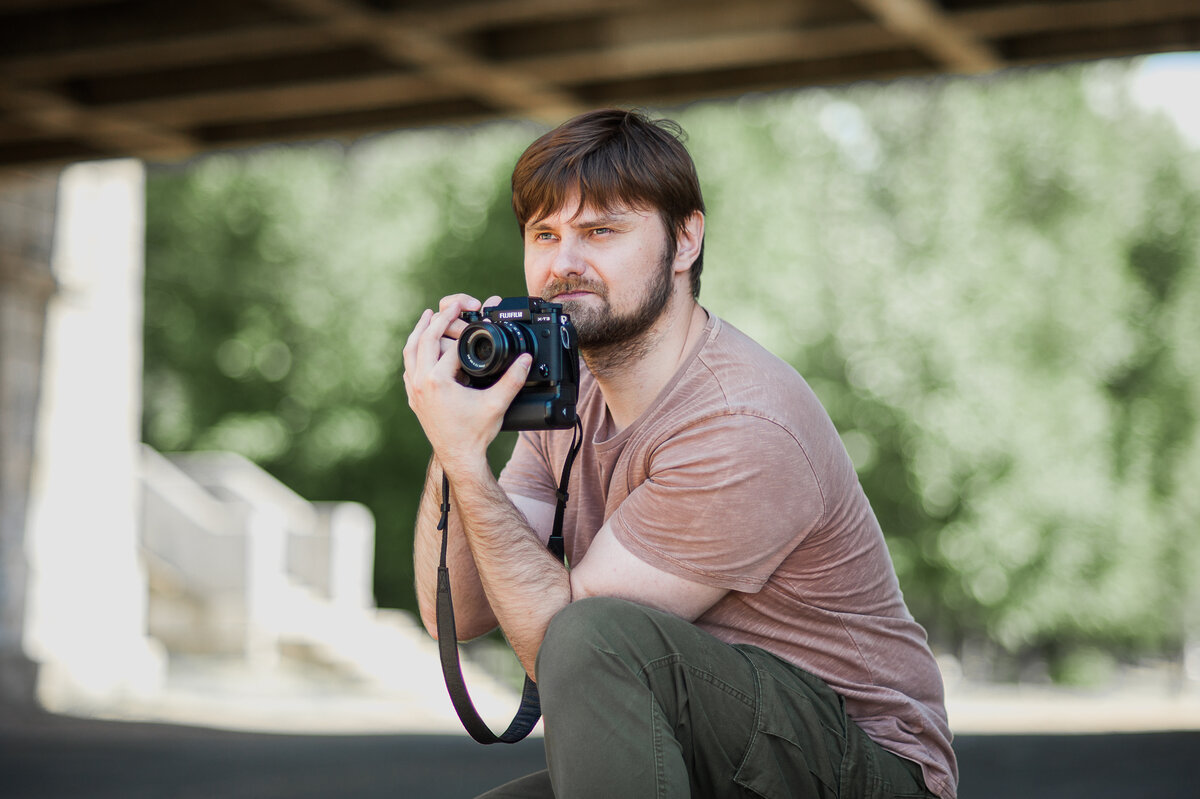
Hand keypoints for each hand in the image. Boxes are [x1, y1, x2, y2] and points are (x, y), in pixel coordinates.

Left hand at [402, 294, 526, 471]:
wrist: (459, 458)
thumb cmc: (475, 433)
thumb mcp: (497, 404)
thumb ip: (513, 379)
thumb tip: (526, 359)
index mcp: (438, 380)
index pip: (450, 345)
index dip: (462, 328)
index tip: (472, 315)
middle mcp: (421, 382)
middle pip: (425, 340)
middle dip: (439, 319)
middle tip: (452, 306)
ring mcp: (414, 390)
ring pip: (410, 351)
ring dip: (419, 331)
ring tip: (428, 315)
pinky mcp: (414, 398)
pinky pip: (409, 368)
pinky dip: (415, 352)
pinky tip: (421, 348)